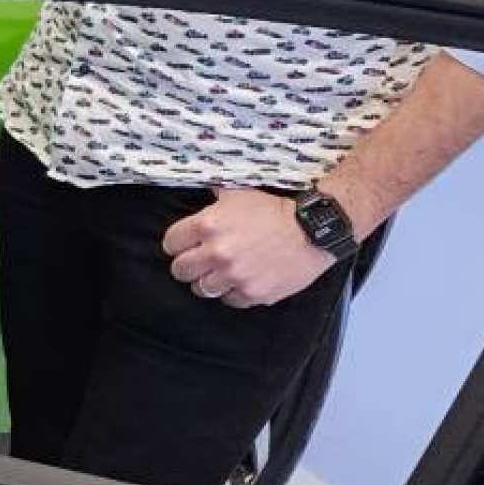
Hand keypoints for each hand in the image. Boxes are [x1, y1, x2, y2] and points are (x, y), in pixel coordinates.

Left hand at [162, 189, 335, 309]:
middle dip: (188, 266)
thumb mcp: (239, 193)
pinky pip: (230, 300)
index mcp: (207, 226)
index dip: (178, 244)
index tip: (186, 245)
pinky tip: (242, 280)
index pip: (171, 244)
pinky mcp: (253, 293)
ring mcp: (234, 276)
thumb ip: (214, 194)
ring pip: (202, 289)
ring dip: (209, 281)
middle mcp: (217, 253)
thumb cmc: (274, 210)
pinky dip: (233, 292)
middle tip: (201, 262)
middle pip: (180, 271)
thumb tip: (199, 183)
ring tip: (221, 273)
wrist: (313, 231)